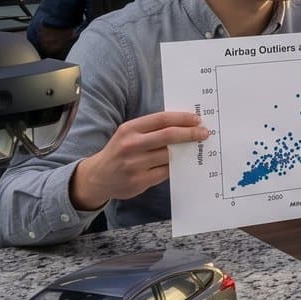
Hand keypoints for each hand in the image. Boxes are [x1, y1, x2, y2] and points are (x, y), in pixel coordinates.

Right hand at [69, 110, 209, 210]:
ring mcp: (134, 164)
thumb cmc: (120, 151)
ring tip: (193, 148)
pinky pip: (166, 172)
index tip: (197, 119)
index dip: (182, 118)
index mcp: (129, 129)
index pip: (161, 119)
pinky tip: (179, 163)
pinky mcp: (139, 181)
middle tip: (203, 133)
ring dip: (184, 151)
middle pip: (168, 136)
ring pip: (169, 155)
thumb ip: (151, 129)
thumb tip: (184, 124)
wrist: (98, 176)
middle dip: (190, 134)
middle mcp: (131, 145)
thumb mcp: (129, 134)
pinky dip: (175, 167)